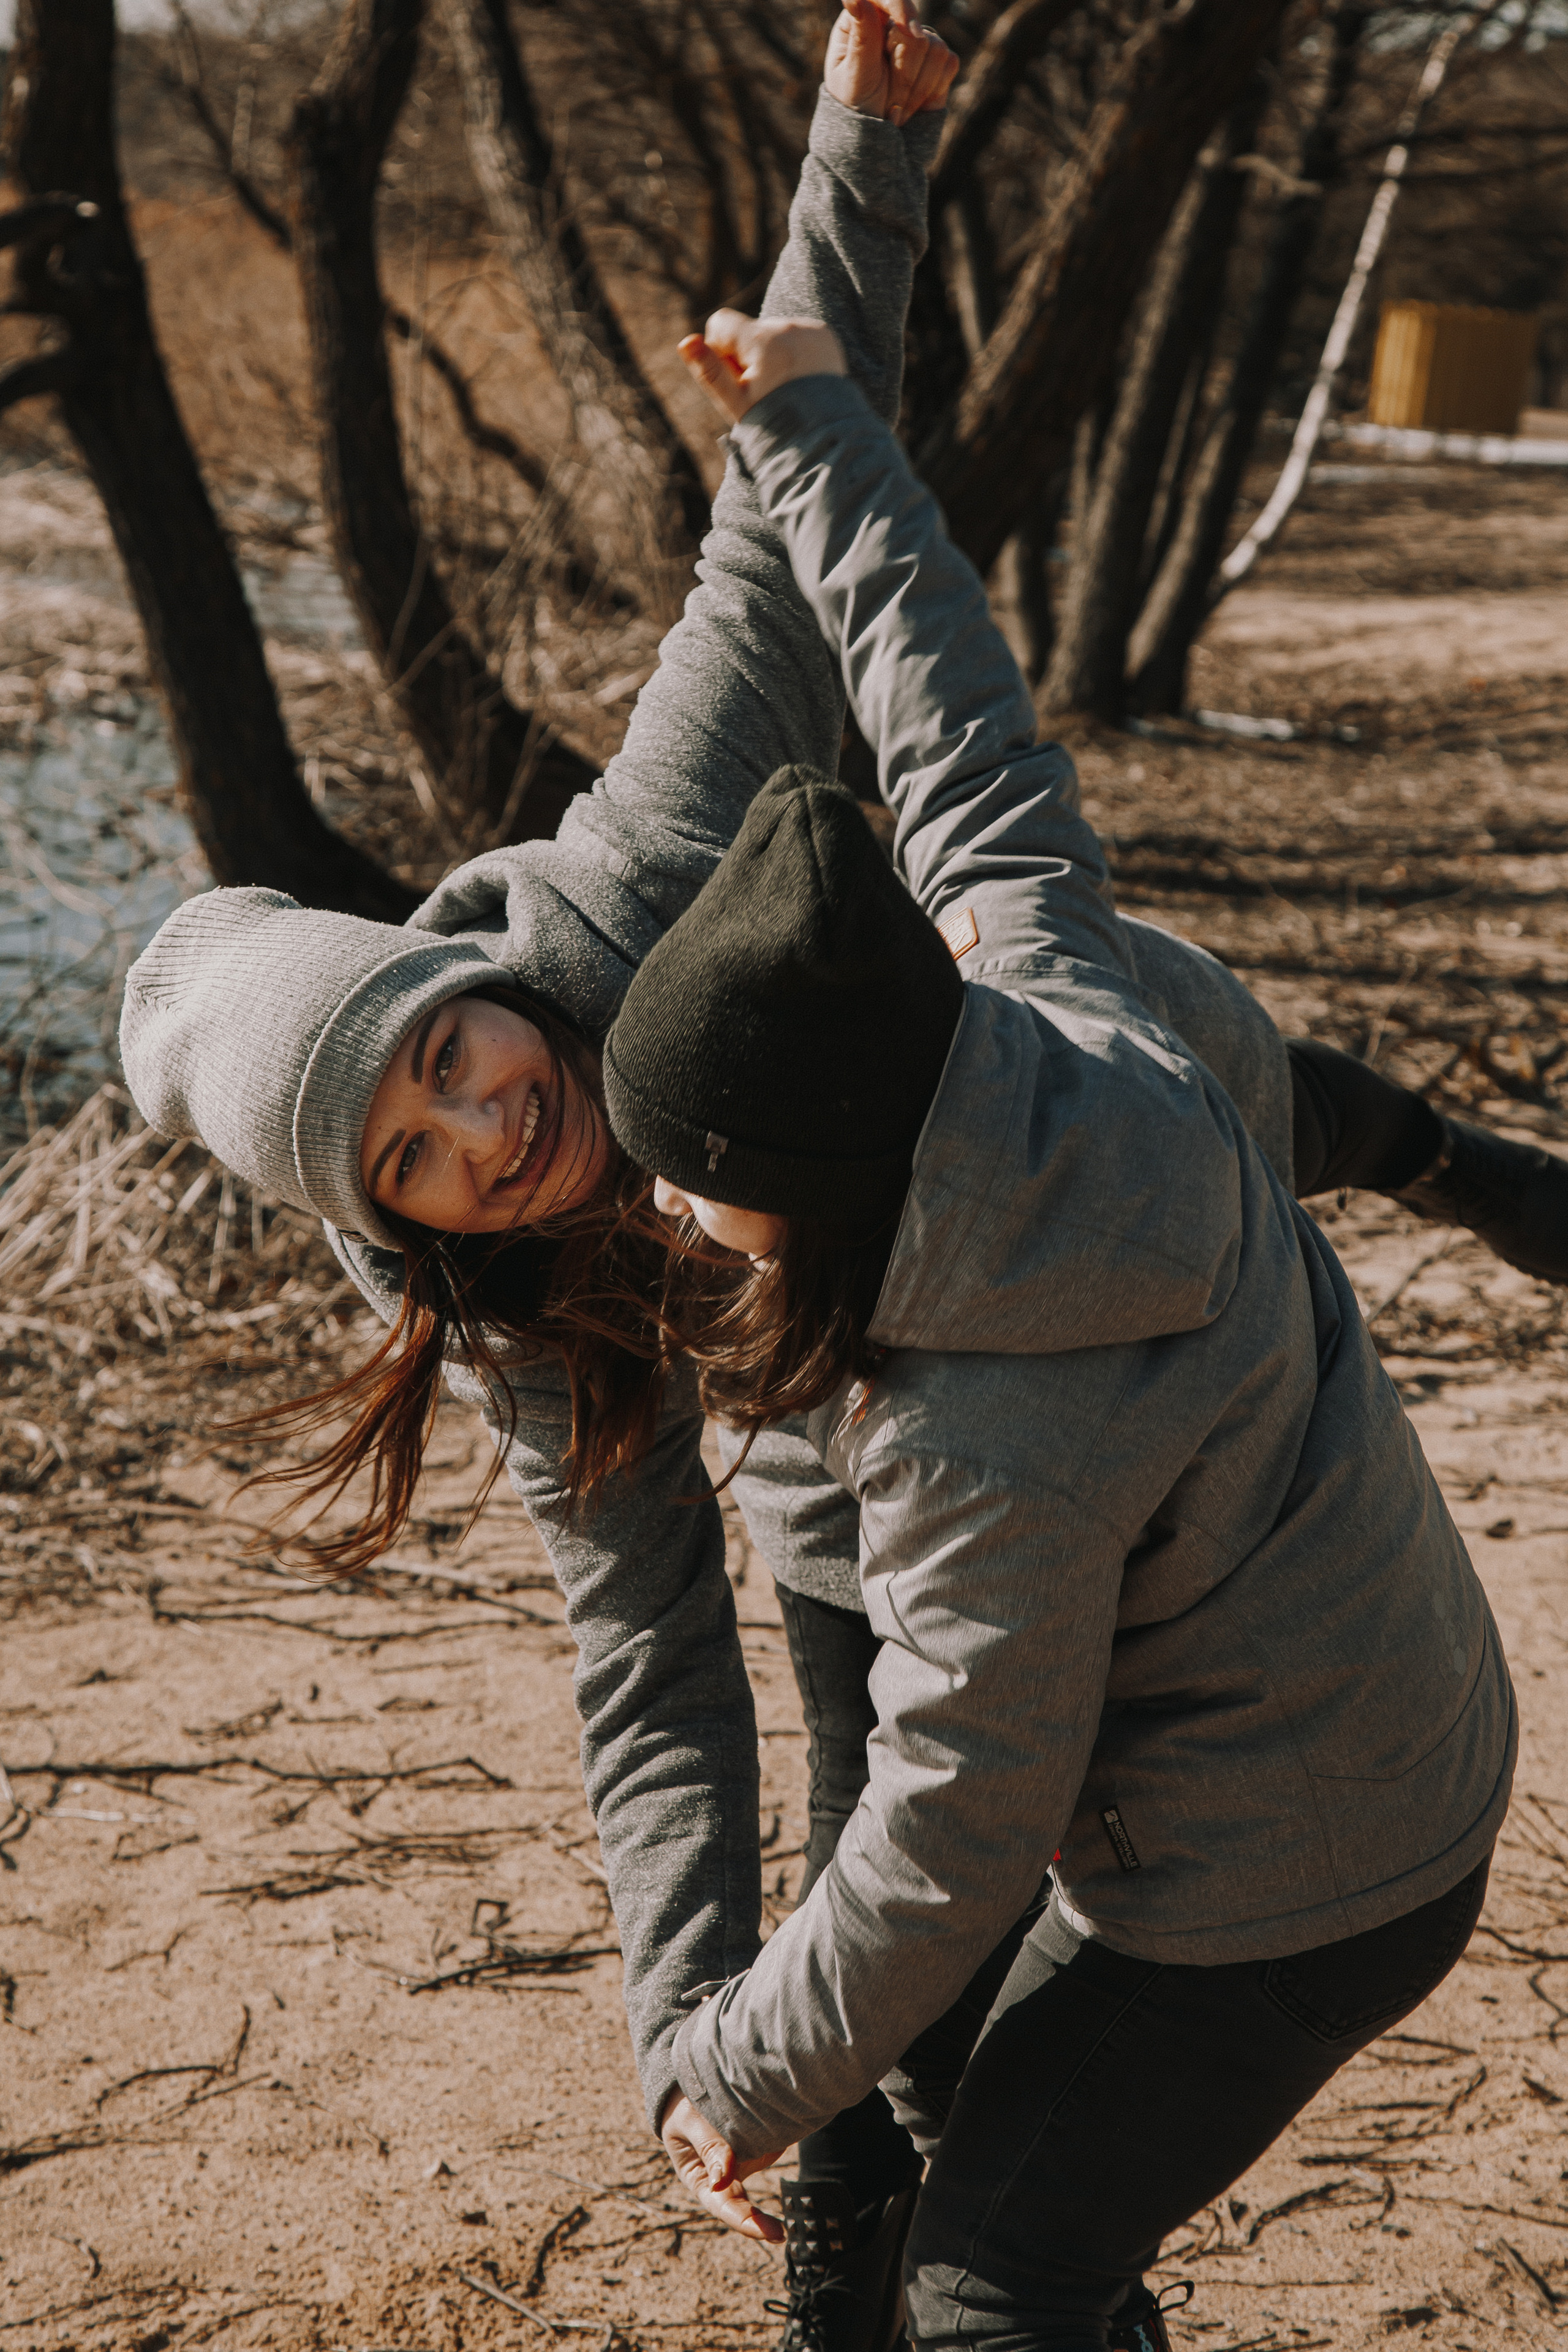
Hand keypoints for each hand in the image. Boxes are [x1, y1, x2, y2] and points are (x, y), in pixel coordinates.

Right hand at [660, 2089, 785, 2243]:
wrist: (693, 2084)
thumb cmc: (683, 2107)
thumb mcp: (688, 2122)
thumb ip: (708, 2147)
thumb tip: (722, 2181)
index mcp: (701, 2178)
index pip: (722, 2206)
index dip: (743, 2221)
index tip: (766, 2232)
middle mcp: (724, 2177)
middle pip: (743, 2204)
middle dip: (762, 2221)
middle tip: (781, 2234)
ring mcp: (743, 2161)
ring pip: (761, 2165)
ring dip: (770, 2156)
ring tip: (770, 2128)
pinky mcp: (759, 2143)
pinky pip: (771, 2141)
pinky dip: (776, 2133)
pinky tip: (774, 2114)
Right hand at [679, 310, 845, 425]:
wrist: (824, 438)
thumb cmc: (772, 423)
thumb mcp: (735, 402)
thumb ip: (709, 371)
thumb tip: (686, 342)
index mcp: (763, 342)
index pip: (720, 323)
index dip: (721, 352)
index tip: (739, 378)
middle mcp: (787, 328)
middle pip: (748, 329)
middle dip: (749, 356)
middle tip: (766, 390)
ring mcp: (810, 329)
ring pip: (772, 331)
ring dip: (772, 354)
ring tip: (785, 387)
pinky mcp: (826, 334)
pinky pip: (796, 333)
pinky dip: (794, 352)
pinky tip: (801, 378)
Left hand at [825, 0, 958, 126]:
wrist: (878, 138)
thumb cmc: (856, 107)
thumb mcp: (854, 76)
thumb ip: (862, 39)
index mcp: (864, 19)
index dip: (900, 6)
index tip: (909, 29)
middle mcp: (893, 23)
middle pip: (913, 30)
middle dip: (903, 75)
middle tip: (889, 106)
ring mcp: (918, 39)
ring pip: (934, 48)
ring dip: (915, 90)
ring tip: (898, 110)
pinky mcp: (939, 58)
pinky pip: (948, 63)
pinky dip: (931, 90)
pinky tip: (914, 104)